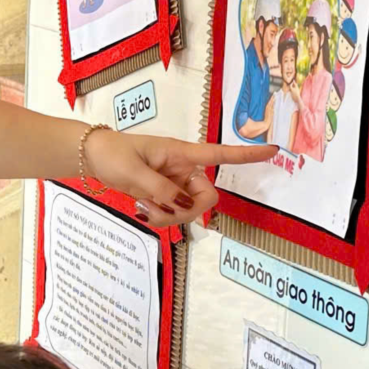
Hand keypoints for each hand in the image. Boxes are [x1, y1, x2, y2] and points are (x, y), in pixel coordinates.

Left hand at [85, 129, 276, 229]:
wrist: (94, 158)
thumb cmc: (113, 155)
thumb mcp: (135, 172)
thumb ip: (161, 190)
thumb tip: (184, 205)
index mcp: (181, 153)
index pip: (219, 154)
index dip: (246, 155)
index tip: (273, 151)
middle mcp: (184, 169)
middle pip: (206, 196)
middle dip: (186, 211)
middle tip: (158, 209)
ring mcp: (175, 183)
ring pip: (190, 210)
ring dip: (169, 217)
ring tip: (143, 208)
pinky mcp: (166, 195)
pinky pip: (175, 213)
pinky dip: (162, 217)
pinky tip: (143, 209)